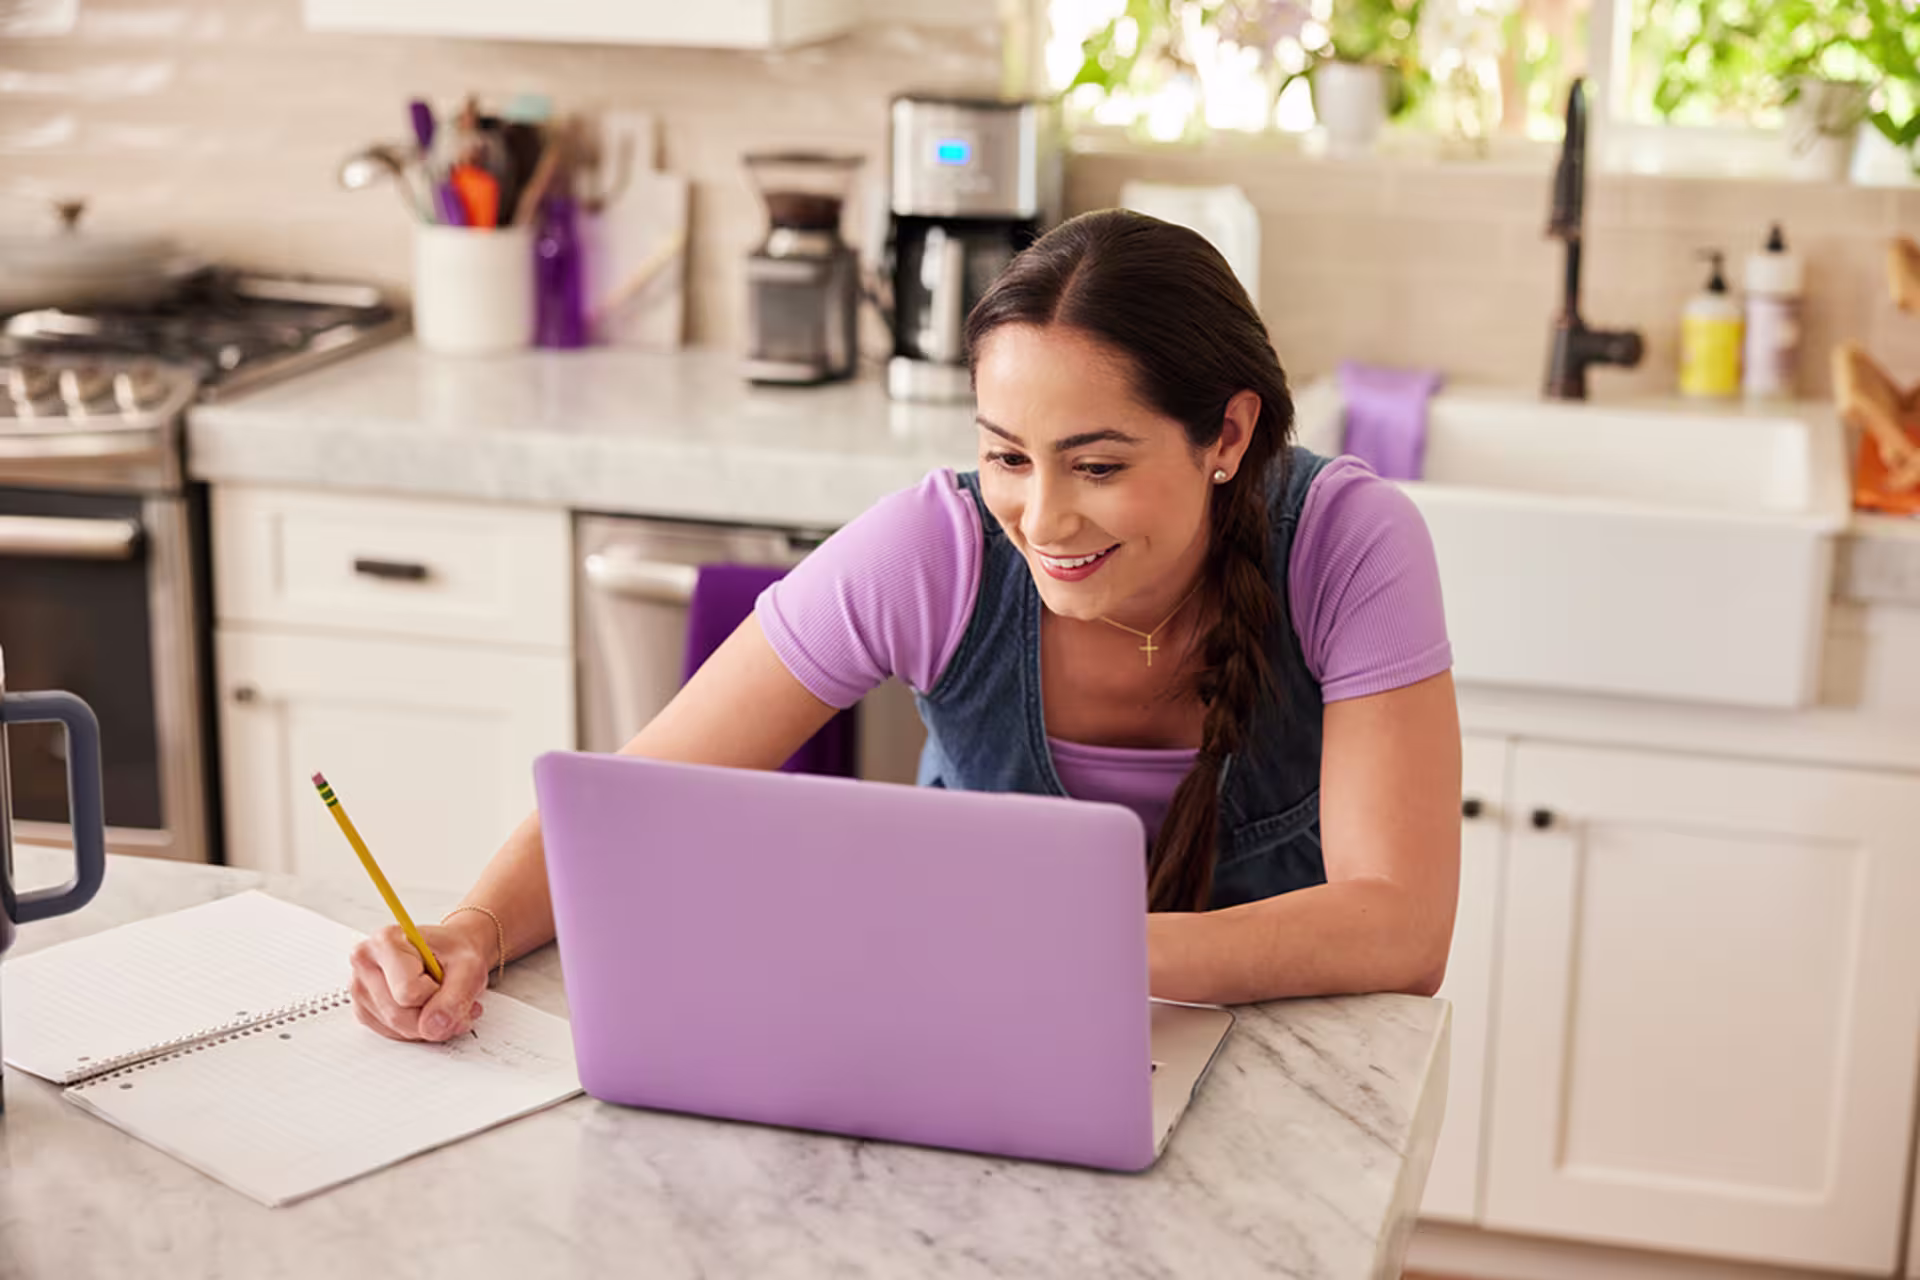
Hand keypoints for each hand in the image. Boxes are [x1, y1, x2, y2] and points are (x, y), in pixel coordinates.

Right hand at [348, 917, 492, 1042]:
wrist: (451, 952)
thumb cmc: (455, 952)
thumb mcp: (470, 967)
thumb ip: (455, 999)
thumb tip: (433, 1029)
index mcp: (385, 942)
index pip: (408, 992)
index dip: (436, 994)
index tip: (444, 978)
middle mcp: (365, 963)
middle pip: (398, 1015)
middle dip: (433, 1017)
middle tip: (454, 999)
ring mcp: (361, 988)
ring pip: (395, 1028)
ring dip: (427, 1025)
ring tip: (443, 1002)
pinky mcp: (364, 1009)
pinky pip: (392, 1034)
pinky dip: (416, 1029)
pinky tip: (427, 1010)